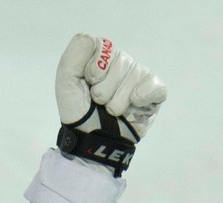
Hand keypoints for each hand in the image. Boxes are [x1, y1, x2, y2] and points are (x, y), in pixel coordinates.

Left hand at [55, 35, 166, 173]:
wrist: (89, 141)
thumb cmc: (78, 111)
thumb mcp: (66, 82)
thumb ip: (74, 56)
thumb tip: (93, 41)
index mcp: (105, 57)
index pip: (104, 49)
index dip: (93, 71)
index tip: (87, 85)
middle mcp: (124, 64)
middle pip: (120, 64)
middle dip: (103, 90)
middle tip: (99, 102)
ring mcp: (140, 78)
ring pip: (133, 78)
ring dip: (116, 102)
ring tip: (111, 111)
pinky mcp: (154, 95)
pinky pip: (156, 88)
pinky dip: (142, 97)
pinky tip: (133, 105)